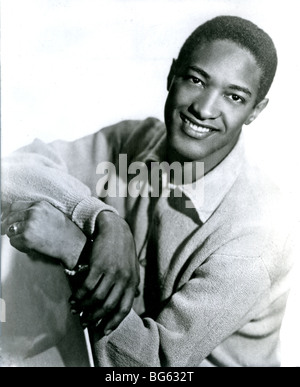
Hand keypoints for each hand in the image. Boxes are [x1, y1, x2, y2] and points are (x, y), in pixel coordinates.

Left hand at [1, 201, 86, 268]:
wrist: (73, 244)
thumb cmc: (65, 231)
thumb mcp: (51, 213)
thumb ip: (35, 212)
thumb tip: (17, 217)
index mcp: (39, 205)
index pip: (14, 206)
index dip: (9, 214)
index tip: (8, 220)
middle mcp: (33, 212)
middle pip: (10, 218)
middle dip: (10, 227)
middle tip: (15, 233)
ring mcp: (29, 225)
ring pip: (10, 230)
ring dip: (16, 237)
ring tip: (29, 241)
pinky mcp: (26, 237)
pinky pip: (13, 241)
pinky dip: (19, 246)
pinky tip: (30, 246)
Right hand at [70, 211, 139, 335]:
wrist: (115, 229)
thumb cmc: (123, 250)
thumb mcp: (133, 266)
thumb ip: (132, 283)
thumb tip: (133, 298)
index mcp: (132, 282)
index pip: (124, 308)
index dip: (113, 322)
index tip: (102, 332)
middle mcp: (124, 279)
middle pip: (108, 306)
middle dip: (95, 317)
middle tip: (84, 322)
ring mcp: (111, 272)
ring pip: (96, 298)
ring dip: (84, 307)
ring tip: (76, 310)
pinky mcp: (98, 265)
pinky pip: (87, 286)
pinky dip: (79, 295)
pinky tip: (73, 299)